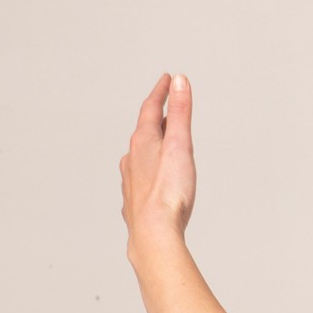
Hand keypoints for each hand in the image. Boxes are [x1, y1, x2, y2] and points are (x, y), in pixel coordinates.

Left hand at [121, 72, 195, 258]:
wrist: (153, 233)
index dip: (161, 92)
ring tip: (161, 140)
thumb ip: (180, 112)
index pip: (151, 108)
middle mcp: (132, 158)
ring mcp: (131, 180)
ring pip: (140, 154)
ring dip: (152, 143)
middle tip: (166, 105)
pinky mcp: (136, 200)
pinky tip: (153, 177)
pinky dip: (149, 167)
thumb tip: (178, 81)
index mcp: (143, 142)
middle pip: (145, 130)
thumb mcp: (180, 144)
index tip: (168, 79)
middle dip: (158, 116)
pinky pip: (140, 176)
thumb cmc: (169, 192)